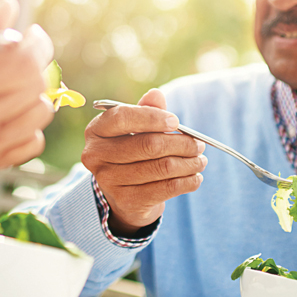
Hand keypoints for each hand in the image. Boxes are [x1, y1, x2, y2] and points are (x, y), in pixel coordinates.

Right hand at [0, 0, 54, 176]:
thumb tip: (10, 4)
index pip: (23, 62)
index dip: (36, 43)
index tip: (31, 34)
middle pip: (35, 86)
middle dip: (35, 63)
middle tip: (18, 54)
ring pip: (40, 114)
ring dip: (33, 93)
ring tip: (11, 84)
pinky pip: (33, 142)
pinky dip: (28, 124)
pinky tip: (8, 112)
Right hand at [81, 88, 206, 235]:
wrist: (124, 195)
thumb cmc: (131, 153)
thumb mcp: (135, 129)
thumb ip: (145, 110)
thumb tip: (156, 94)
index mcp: (96, 131)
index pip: (122, 118)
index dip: (152, 117)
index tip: (176, 122)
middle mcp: (96, 155)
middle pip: (147, 144)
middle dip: (181, 143)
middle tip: (199, 144)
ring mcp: (109, 181)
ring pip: (161, 167)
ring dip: (188, 163)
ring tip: (200, 160)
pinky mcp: (126, 201)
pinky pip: (166, 188)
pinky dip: (187, 182)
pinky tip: (195, 177)